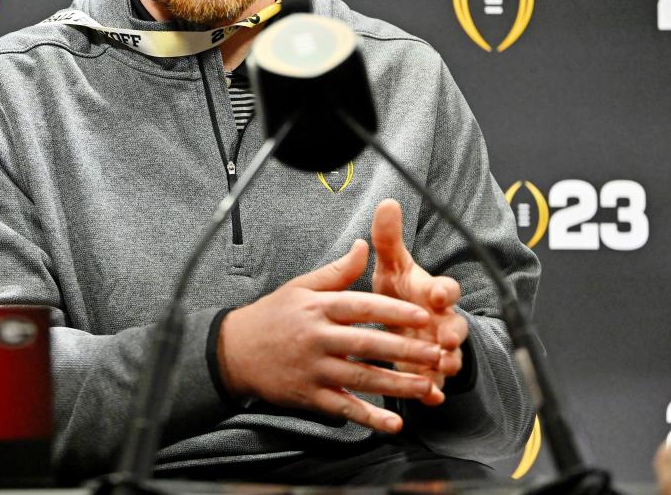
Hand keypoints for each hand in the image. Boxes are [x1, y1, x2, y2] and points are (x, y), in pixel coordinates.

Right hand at [217, 239, 446, 432]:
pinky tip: (394, 423)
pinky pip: (344, 408)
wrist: (233, 351)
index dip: (394, 311)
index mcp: (318, 307)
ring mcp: (313, 369)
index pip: (361, 306)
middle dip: (405, 350)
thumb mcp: (300, 287)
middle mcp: (317, 338)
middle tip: (437, 353)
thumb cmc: (272, 315)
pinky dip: (369, 417)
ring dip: (396, 384)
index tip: (423, 316)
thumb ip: (337, 272)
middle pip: (367, 344)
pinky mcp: (309, 395)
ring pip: (360, 378)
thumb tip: (364, 246)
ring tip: (427, 386)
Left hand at [370, 199, 467, 390]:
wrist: (402, 323)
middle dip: (452, 333)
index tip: (438, 293)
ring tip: (440, 367)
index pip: (446, 289)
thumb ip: (388, 239)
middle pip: (456, 327)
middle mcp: (442, 320)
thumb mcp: (392, 266)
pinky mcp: (431, 371)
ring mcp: (439, 348)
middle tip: (445, 340)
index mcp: (432, 293)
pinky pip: (437, 383)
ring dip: (447, 362)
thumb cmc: (400, 291)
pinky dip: (434, 390)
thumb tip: (387, 202)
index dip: (445, 291)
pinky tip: (430, 397)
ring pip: (450, 357)